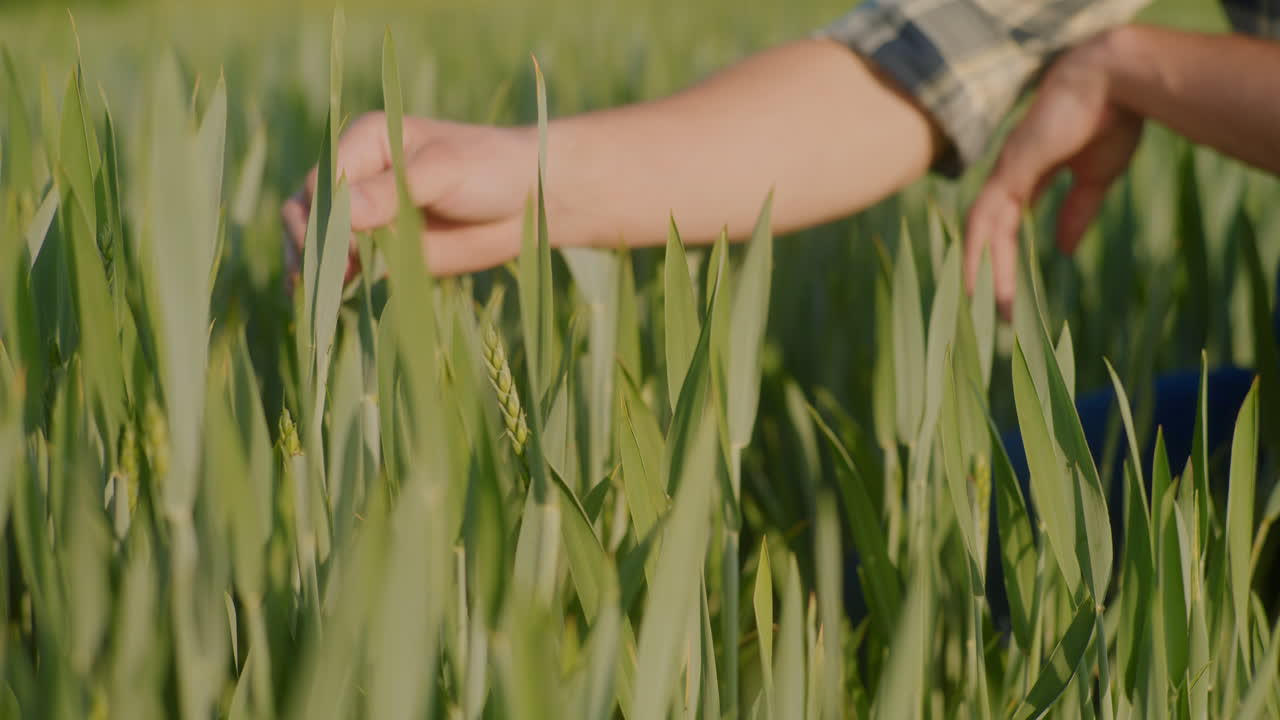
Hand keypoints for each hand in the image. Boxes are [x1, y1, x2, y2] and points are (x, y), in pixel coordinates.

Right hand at [282, 112, 538, 284]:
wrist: (529, 200)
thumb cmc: (491, 167)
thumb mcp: (445, 171)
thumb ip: (395, 189)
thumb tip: (347, 213)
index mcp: (366, 142)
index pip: (323, 181)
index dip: (326, 217)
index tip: (346, 248)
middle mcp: (357, 176)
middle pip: (308, 211)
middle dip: (314, 246)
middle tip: (336, 278)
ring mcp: (366, 216)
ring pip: (319, 242)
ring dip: (316, 269)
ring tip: (322, 298)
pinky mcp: (381, 249)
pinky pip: (346, 267)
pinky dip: (334, 284)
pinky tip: (330, 303)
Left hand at [965, 35, 1142, 316]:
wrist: (1117, 83)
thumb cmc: (1113, 120)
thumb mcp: (1095, 178)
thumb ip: (1077, 213)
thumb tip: (1061, 250)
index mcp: (1029, 175)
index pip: (1007, 225)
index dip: (1003, 256)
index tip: (1006, 288)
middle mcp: (1009, 176)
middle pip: (988, 234)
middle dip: (986, 272)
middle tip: (987, 313)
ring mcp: (1005, 172)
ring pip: (981, 232)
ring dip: (979, 271)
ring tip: (978, 311)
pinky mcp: (1010, 171)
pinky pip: (985, 220)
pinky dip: (977, 251)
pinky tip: (974, 280)